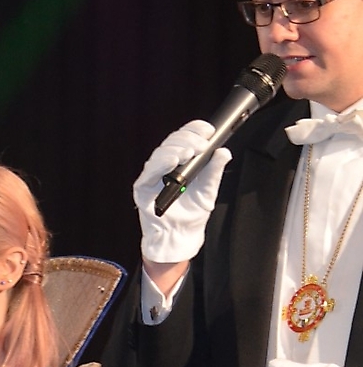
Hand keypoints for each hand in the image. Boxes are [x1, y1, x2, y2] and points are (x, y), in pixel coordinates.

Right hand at [134, 121, 229, 264]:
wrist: (180, 237)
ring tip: (189, 152)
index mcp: (180, 162)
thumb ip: (214, 171)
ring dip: (176, 149)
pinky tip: (172, 161)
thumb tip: (223, 152)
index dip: (195, 129)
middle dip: (188, 139)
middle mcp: (165, 165)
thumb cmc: (191, 215)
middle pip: (173, 141)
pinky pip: (150, 170)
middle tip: (202, 145)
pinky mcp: (143, 186)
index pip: (185, 138)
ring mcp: (153, 175)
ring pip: (161, 152)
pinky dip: (161, 163)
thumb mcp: (209, 190)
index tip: (209, 130)